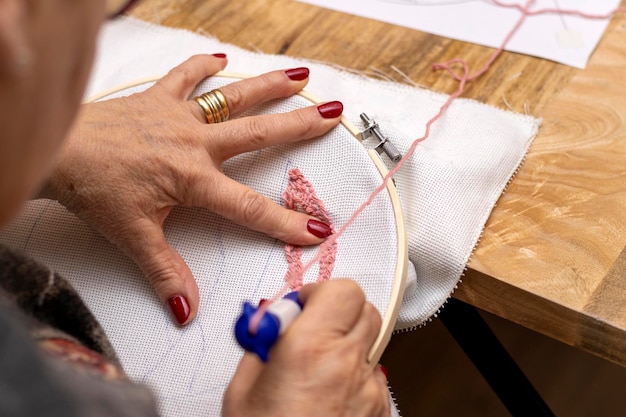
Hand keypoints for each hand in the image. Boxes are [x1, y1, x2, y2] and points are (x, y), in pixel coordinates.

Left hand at [40, 54, 343, 324]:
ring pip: (232, 98)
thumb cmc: (93, 188)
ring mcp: (178, 116)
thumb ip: (165, 273)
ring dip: (269, 87)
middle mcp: (194, 143)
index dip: (286, 221)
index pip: (250, 206)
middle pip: (258, 134)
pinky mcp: (158, 99)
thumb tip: (186, 309)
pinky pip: (185, 77)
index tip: (318, 229)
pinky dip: (203, 67)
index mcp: (193, 179)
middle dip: (299, 126)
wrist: (56, 149)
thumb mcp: (132, 236)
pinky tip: (222, 59)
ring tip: (301, 77)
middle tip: (332, 115)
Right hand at [223, 279, 389, 416]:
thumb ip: (262, 344)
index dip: (320, 293)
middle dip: (337, 311)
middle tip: (308, 329)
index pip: (343, 290)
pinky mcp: (379, 411)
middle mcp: (346, 365)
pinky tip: (327, 394)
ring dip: (346, 343)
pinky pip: (373, 374)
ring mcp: (368, 390)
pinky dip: (354, 374)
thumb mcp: (242, 390)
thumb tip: (272, 324)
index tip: (301, 306)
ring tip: (315, 366)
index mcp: (309, 349)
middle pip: (364, 308)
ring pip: (370, 341)